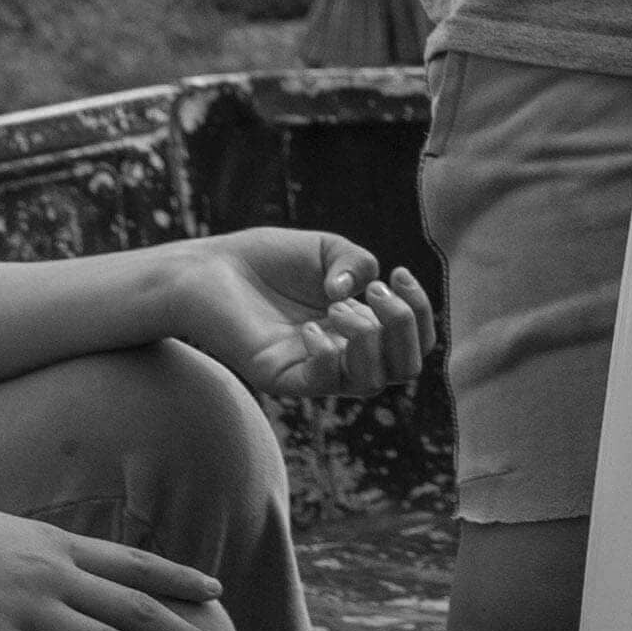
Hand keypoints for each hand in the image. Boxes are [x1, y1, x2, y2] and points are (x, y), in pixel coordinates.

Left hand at [157, 230, 435, 406]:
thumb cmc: (267, 260)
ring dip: (368, 336)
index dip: (421, 311)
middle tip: (374, 292)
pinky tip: (309, 325)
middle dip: (405, 325)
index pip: (415, 342)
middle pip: (406, 368)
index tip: (396, 272)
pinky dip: (328, 352)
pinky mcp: (282, 377)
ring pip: (373, 381)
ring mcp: (314, 370)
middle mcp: (344, 354)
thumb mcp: (327, 249)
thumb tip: (359, 295)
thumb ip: (358, 262)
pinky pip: (324, 382)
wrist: (210, 269)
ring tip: (336, 305)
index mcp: (361, 328)